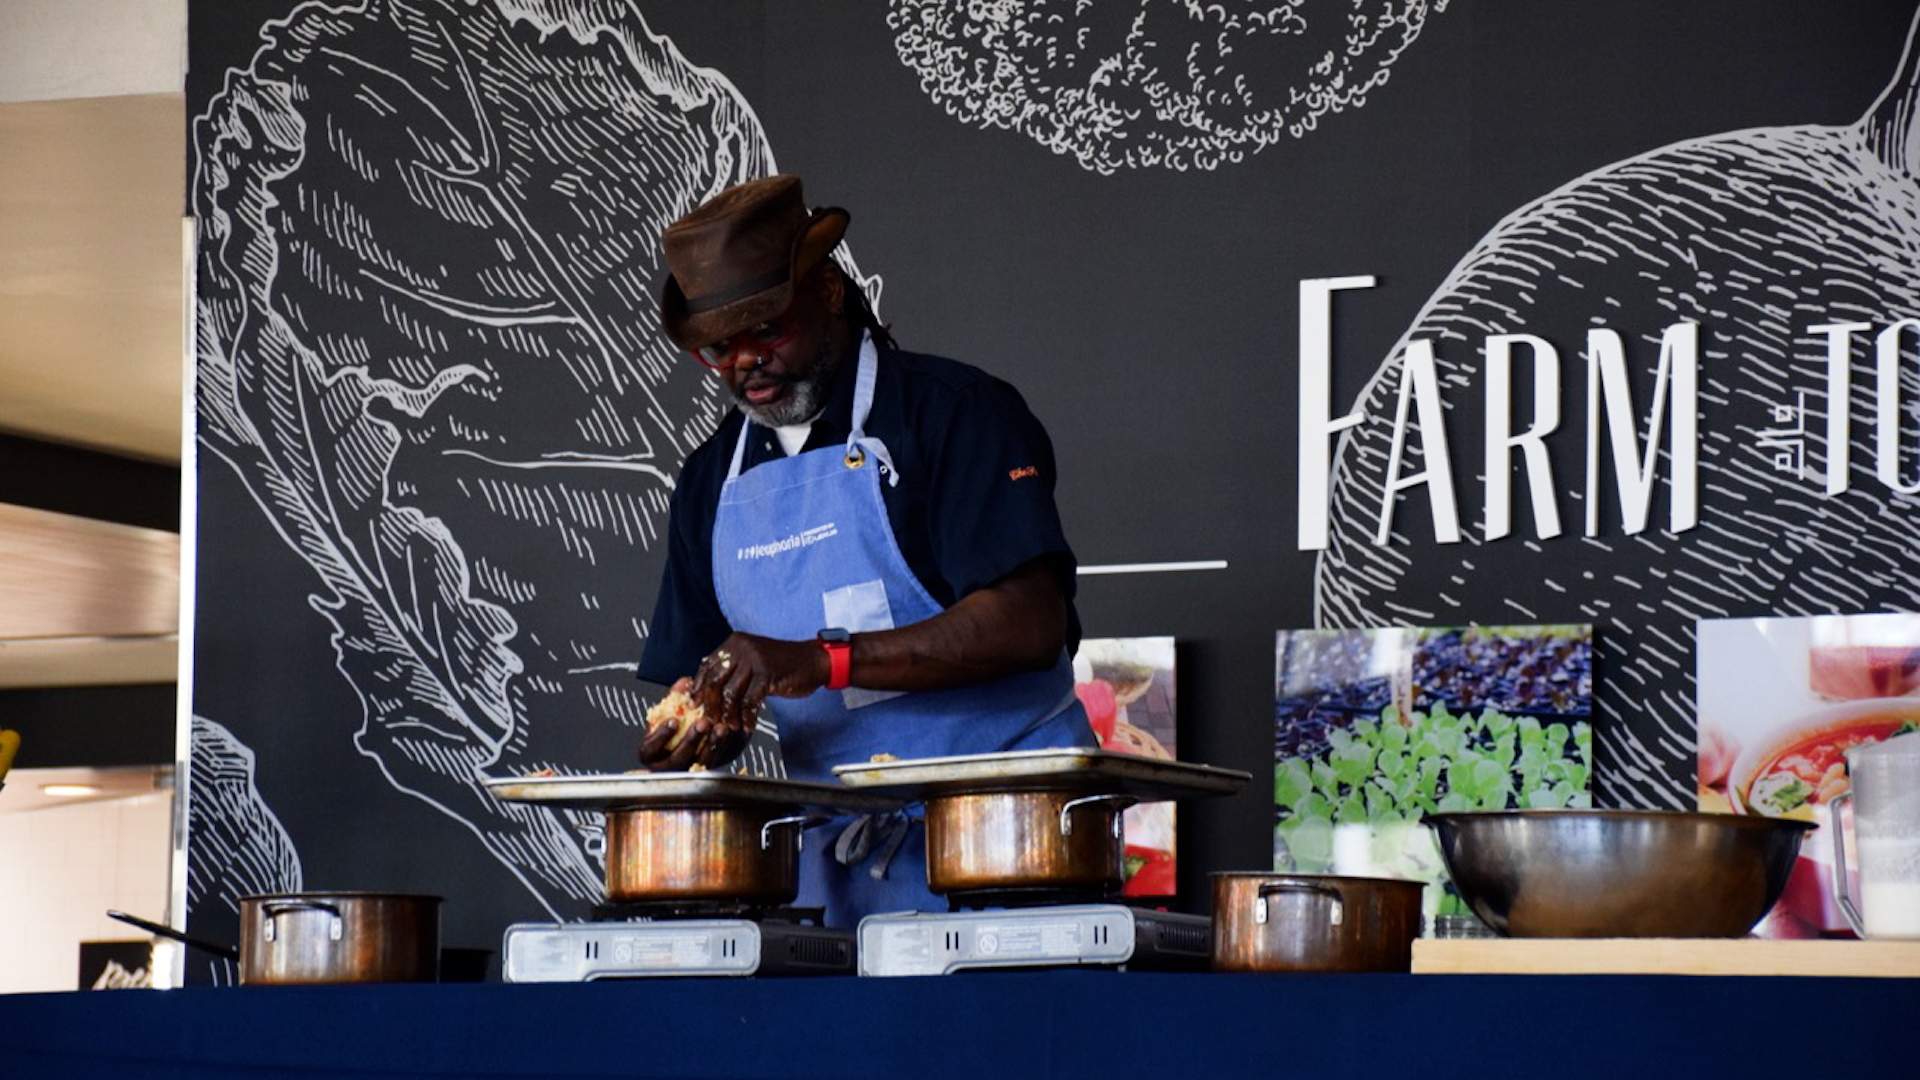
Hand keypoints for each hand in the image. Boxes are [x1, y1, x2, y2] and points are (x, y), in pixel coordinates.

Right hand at [637, 678, 716, 770]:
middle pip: (678, 759)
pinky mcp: (709, 767)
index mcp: (651, 752)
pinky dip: (725, 746)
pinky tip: (731, 732)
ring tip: (721, 728)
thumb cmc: (673, 721)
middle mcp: (668, 766)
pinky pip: (717, 760)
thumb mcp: (669, 708)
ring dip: (712, 744)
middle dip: (691, 740)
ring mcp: (689, 769)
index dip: (661, 736)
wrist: (689, 732)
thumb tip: (684, 683)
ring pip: (700, 763)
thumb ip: (674, 697)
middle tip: (702, 723)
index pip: (650, 749)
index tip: (672, 721)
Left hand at [686, 633, 829, 756]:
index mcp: (734, 643)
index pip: (707, 666)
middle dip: (711, 704)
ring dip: (729, 714)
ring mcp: (755, 660)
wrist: (812, 660)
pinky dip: (747, 716)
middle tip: (712, 720)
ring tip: (732, 725)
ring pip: (731, 693)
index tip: (695, 704)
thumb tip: (707, 690)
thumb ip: (733, 670)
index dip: (699, 687)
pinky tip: (749, 725)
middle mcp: (742, 648)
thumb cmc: (782, 665)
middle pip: (715, 680)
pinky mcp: (768, 674)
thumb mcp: (753, 660)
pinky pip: (750, 701)